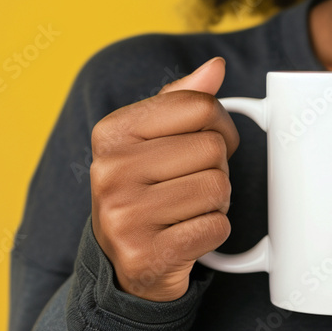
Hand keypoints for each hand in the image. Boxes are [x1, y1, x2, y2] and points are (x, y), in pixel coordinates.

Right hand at [90, 57, 238, 300]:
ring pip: (218, 188)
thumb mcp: (154, 141)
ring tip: (187, 210)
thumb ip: (182, 100)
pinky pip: (216, 227)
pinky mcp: (147, 254)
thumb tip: (214, 67)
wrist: (125, 263)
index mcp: (112, 133)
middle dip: (216, 169)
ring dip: (216, 202)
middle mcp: (111, 171)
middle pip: (213, 148)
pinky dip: (213, 231)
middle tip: (190, 185)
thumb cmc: (147, 192)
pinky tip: (187, 234)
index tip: (208, 143)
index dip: (220, 126)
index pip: (200, 106)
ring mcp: (124, 216)